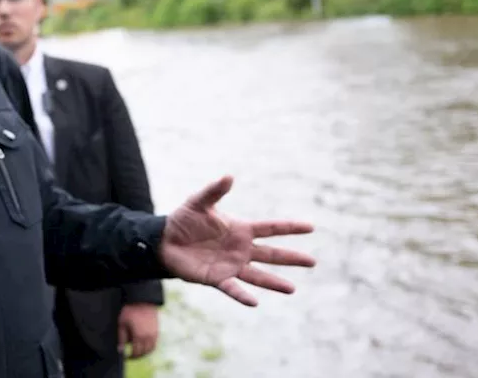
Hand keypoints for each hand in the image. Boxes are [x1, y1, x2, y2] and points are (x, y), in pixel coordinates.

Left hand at [118, 303, 158, 358]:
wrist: (142, 301)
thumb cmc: (130, 311)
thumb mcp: (122, 323)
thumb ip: (121, 338)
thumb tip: (120, 350)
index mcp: (139, 336)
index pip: (136, 352)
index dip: (131, 356)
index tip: (126, 356)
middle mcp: (148, 337)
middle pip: (144, 352)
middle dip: (137, 356)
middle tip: (131, 356)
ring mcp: (154, 334)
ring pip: (151, 349)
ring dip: (144, 352)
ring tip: (137, 351)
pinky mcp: (157, 330)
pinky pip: (154, 343)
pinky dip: (149, 347)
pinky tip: (143, 345)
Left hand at [160, 176, 314, 306]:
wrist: (164, 240)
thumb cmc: (184, 219)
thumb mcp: (199, 202)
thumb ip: (214, 191)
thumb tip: (229, 176)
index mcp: (241, 229)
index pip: (271, 228)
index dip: (290, 227)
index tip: (311, 227)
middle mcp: (241, 249)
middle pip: (271, 254)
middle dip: (292, 258)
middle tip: (313, 262)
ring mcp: (231, 265)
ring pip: (258, 275)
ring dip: (274, 282)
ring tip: (292, 289)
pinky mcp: (217, 278)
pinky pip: (233, 288)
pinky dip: (242, 295)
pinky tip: (255, 302)